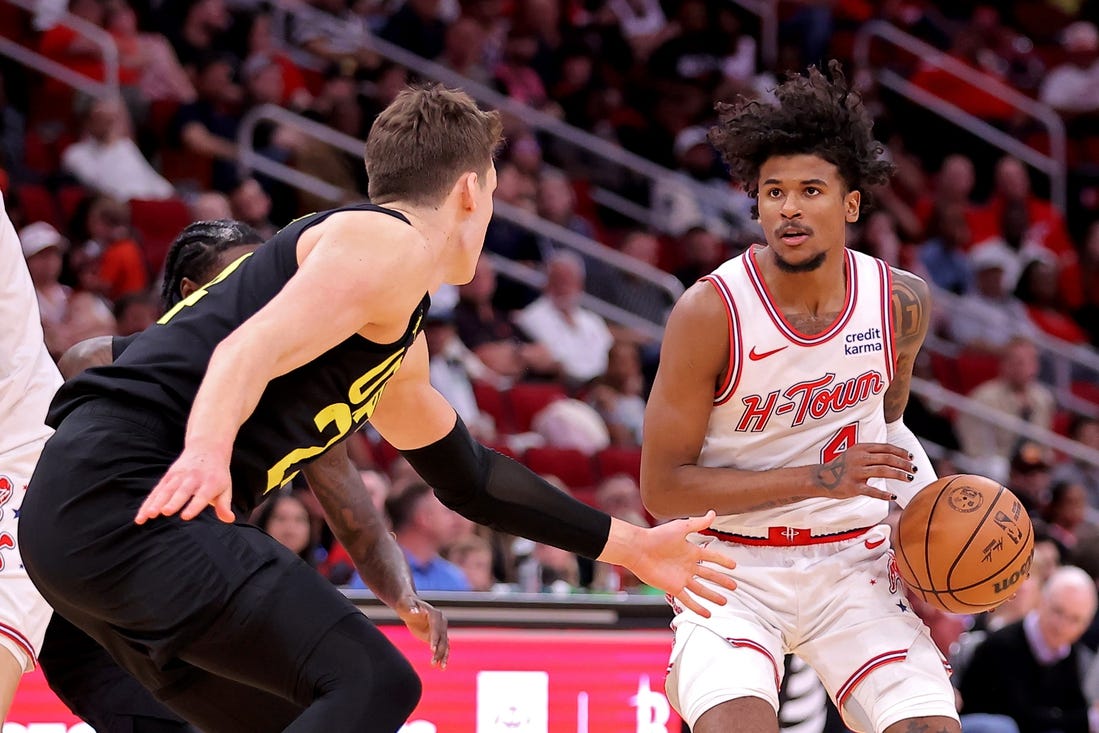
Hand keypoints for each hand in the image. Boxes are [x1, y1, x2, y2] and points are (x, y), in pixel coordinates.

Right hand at [135, 449, 234, 523]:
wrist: (207, 448)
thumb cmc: (217, 475)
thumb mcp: (225, 487)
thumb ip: (224, 504)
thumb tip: (229, 520)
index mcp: (210, 482)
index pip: (202, 495)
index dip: (194, 505)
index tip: (185, 516)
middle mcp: (193, 478)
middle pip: (182, 491)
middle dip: (173, 502)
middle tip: (164, 512)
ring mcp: (178, 476)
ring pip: (166, 490)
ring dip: (156, 502)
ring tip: (148, 515)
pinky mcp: (168, 477)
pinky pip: (156, 491)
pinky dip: (148, 503)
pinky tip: (141, 516)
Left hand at [396, 595, 448, 667]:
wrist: (409, 607)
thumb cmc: (406, 604)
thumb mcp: (406, 604)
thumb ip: (411, 607)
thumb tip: (414, 611)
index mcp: (435, 614)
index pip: (436, 627)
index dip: (435, 637)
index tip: (432, 649)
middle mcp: (441, 622)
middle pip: (442, 637)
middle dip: (439, 650)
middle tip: (433, 662)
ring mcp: (440, 630)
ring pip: (444, 644)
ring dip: (443, 656)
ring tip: (440, 667)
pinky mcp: (437, 637)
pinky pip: (442, 648)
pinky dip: (443, 656)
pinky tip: (441, 666)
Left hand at [615, 511, 737, 617]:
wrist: (638, 549)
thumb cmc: (657, 536)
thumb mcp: (681, 528)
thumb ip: (698, 523)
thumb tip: (712, 513)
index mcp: (690, 551)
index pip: (711, 557)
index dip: (722, 561)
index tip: (733, 565)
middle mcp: (688, 566)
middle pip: (709, 575)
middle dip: (722, 581)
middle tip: (734, 586)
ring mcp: (681, 578)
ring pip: (701, 589)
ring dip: (713, 595)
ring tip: (724, 602)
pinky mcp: (674, 587)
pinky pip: (688, 600)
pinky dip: (698, 607)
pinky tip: (707, 614)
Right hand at [813, 443, 914, 500]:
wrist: (821, 477)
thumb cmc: (842, 466)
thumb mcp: (855, 454)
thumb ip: (872, 453)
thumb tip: (895, 456)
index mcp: (860, 448)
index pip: (886, 448)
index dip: (900, 452)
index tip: (911, 457)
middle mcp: (859, 458)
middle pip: (887, 459)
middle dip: (904, 464)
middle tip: (914, 469)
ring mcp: (856, 473)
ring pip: (883, 472)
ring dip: (899, 475)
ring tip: (909, 479)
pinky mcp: (853, 487)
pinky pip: (871, 491)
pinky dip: (884, 494)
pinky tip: (893, 496)